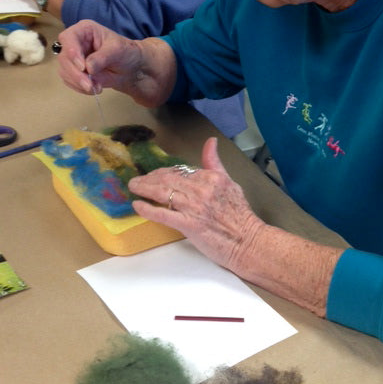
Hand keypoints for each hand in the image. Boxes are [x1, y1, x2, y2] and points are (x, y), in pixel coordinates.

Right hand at [57, 19, 177, 106]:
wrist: (131, 68)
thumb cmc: (126, 52)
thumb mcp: (118, 50)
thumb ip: (103, 56)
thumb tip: (88, 67)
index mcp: (84, 30)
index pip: (68, 38)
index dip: (72, 52)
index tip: (82, 67)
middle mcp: (75, 43)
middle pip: (64, 58)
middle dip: (76, 74)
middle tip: (90, 85)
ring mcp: (73, 58)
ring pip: (65, 71)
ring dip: (79, 83)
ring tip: (97, 87)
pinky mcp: (74, 72)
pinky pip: (70, 81)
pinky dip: (80, 88)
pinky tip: (94, 88)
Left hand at [129, 137, 264, 271]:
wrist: (248, 241)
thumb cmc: (240, 216)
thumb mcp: (230, 183)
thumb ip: (215, 163)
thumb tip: (211, 142)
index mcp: (212, 177)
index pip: (180, 170)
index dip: (163, 172)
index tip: (154, 176)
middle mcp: (202, 189)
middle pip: (168, 179)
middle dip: (149, 178)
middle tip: (137, 181)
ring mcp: (195, 207)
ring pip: (163, 192)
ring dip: (144, 189)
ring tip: (133, 188)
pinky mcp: (190, 225)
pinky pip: (163, 214)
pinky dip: (148, 209)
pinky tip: (138, 205)